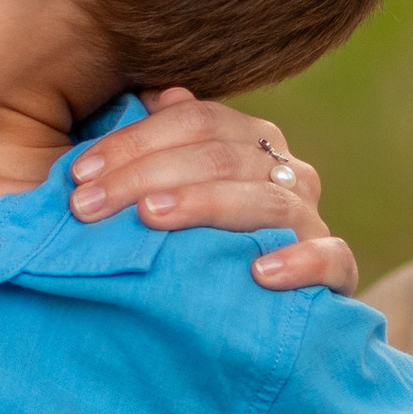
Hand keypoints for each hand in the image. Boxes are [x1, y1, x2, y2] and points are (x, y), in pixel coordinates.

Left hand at [69, 90, 354, 293]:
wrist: (232, 321)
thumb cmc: (181, 244)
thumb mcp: (157, 192)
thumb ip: (157, 142)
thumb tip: (160, 92)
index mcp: (246, 142)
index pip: (195, 120)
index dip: (133, 141)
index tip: (77, 175)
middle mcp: (284, 172)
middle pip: (220, 156)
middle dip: (145, 176)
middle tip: (88, 206)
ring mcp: (310, 221)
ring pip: (268, 199)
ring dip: (205, 205)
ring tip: (152, 217)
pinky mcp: (336, 272)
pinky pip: (334, 259)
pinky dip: (303, 261)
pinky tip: (260, 274)